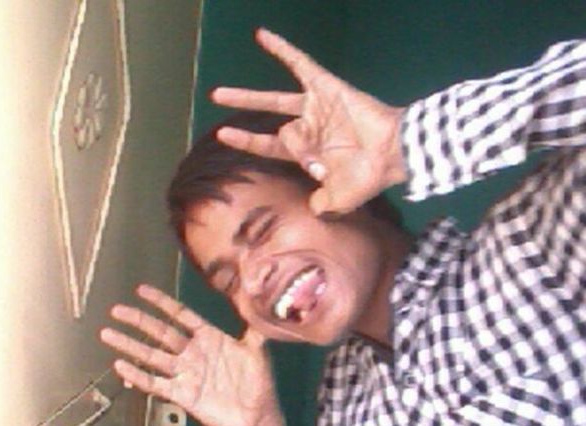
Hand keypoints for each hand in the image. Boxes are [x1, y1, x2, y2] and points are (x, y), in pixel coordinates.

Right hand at [100, 286, 279, 425]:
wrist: (256, 417)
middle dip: (138, 320)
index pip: (181, 315)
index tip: (141, 290)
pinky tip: (120, 366)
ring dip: (130, 345)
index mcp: (209, 338)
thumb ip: (252, 327)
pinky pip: (155, 383)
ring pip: (152, 355)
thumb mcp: (256, 351)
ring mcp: (184, 373)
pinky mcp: (181, 394)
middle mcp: (192, 353)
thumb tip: (256, 298)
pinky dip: (137, 376)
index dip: (162, 303)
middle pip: (160, 332)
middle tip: (116, 310)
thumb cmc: (257, 383)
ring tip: (107, 334)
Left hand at [211, 28, 406, 215]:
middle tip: (216, 99)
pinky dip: (282, 50)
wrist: (390, 154)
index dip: (246, 140)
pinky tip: (260, 36)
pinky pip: (300, 65)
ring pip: (276, 98)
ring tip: (220, 92)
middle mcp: (308, 129)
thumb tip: (311, 209)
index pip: (269, 146)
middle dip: (244, 113)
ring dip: (248, 95)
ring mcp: (316, 107)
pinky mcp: (326, 87)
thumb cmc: (367, 178)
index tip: (223, 134)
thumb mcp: (338, 200)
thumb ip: (320, 204)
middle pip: (269, 121)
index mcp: (307, 154)